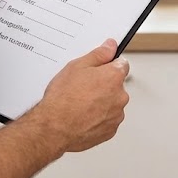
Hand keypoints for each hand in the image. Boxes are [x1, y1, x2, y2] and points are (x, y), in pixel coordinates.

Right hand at [35, 38, 129, 152]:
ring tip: (80, 104)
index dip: (109, 65)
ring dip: (102, 103)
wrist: (55, 129)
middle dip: (104, 85)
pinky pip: (107, 120)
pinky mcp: (110, 131)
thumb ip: (98, 54)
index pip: (122, 64)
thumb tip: (111, 46)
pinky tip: (83, 116)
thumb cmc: (63, 98)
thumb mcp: (77, 66)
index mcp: (114, 77)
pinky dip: (98, 118)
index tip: (100, 68)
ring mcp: (116, 115)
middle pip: (116, 85)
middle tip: (83, 88)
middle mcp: (120, 96)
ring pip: (112, 104)